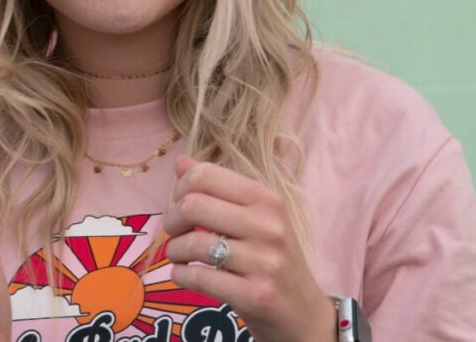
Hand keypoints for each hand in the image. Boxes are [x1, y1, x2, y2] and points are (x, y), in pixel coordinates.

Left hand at [163, 157, 335, 341]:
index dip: (180, 187)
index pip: (206, 175)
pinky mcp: (255, 295)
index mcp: (267, 200)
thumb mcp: (256, 218)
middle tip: (174, 232)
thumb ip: (219, 189)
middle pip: (193, 205)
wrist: (303, 312)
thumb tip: (181, 162)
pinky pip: (199, 277)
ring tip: (178, 255)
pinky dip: (180, 274)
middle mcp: (269, 226)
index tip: (180, 203)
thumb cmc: (273, 259)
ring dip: (174, 250)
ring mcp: (265, 262)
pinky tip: (183, 274)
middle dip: (172, 220)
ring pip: (193, 243)